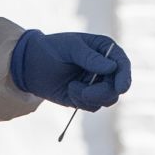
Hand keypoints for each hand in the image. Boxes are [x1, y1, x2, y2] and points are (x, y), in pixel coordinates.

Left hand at [10, 31, 131, 110]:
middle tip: (85, 93)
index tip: (120, 88)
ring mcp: (96, 83)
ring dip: (90, 97)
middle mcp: (105, 68)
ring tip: (72, 88)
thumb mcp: (69, 48)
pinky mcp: (87, 97)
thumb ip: (89, 57)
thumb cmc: (51, 49)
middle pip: (117, 86)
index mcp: (104, 50)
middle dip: (103, 93)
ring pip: (107, 99)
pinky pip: (93, 106)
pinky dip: (81, 101)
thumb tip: (112, 67)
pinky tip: (69, 91)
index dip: (124, 77)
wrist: (30, 65)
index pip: (122, 64)